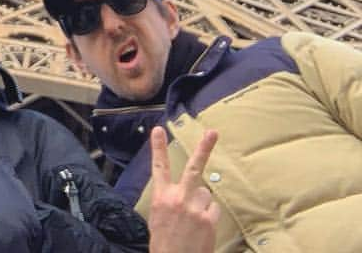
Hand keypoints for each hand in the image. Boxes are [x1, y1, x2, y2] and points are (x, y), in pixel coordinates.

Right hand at [148, 125, 219, 252]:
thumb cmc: (164, 243)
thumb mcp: (157, 217)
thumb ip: (168, 201)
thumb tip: (181, 193)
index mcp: (161, 197)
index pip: (159, 167)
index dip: (158, 147)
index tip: (159, 130)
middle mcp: (178, 198)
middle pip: (193, 168)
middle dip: (204, 148)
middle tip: (212, 132)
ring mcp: (194, 208)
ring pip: (205, 194)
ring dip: (203, 203)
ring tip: (195, 219)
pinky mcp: (208, 220)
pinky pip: (213, 209)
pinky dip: (210, 216)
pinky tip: (203, 227)